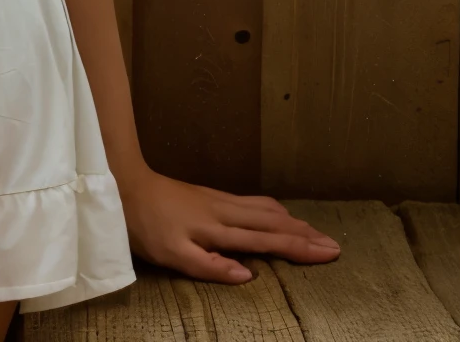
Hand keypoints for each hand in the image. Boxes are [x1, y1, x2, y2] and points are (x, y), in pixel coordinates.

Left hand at [117, 165, 340, 282]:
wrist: (125, 184)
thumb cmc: (146, 224)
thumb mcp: (173, 254)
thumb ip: (210, 266)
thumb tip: (248, 275)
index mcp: (218, 228)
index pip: (267, 241)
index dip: (299, 248)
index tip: (329, 253)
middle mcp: (224, 211)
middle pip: (273, 223)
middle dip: (305, 234)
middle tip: (334, 244)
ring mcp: (218, 200)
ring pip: (264, 209)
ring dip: (292, 221)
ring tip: (313, 230)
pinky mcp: (210, 195)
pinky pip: (251, 202)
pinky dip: (273, 209)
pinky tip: (276, 211)